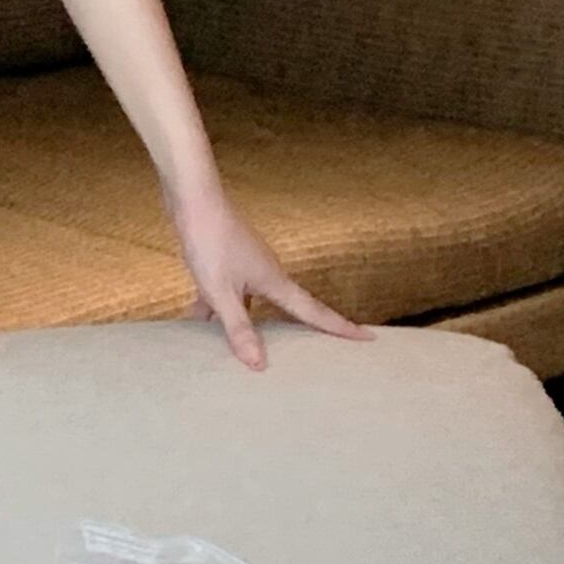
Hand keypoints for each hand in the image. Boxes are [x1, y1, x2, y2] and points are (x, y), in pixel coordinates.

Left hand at [170, 187, 368, 370]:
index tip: (369, 336)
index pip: (314, 312)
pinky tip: (198, 321)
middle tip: (324, 350)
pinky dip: (218, 308)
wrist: (194, 199)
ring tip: (248, 348)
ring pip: (253, 303)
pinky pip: (231, 292)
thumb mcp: (221, 291)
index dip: (341, 327)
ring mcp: (248, 265)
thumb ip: (238, 327)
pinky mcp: (229, 260)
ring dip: (250, 323)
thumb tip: (259, 364)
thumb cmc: (209, 242)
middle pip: (291, 308)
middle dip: (303, 330)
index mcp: (275, 282)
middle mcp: (268, 274)